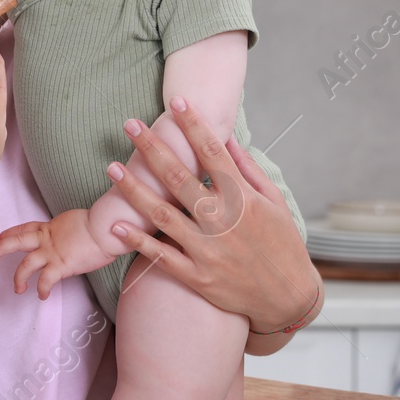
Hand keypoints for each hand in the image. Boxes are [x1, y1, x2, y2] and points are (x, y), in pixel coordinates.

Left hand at [0, 208, 109, 299]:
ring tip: (17, 289)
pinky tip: (42, 296)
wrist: (107, 228)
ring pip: (26, 265)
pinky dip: (42, 290)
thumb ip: (66, 231)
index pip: (24, 228)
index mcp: (50, 227)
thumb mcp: (77, 223)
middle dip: (0, 248)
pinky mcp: (61, 265)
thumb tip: (68, 238)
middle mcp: (47, 238)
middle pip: (17, 241)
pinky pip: (46, 280)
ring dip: (18, 278)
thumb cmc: (100, 225)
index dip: (9, 233)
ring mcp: (52, 252)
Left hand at [106, 98, 320, 337]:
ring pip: (162, 215)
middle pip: (179, 177)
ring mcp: (207, 250)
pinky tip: (116, 224)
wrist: (288, 298)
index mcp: (243, 199)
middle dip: (152, 148)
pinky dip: (138, 241)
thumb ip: (248, 169)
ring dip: (134, 189)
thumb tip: (227, 137)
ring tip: (111, 167)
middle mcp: (223, 221)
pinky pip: (162, 257)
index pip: (213, 152)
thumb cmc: (283, 243)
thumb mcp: (275, 201)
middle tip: (129, 124)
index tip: (176, 101)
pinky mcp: (197, 277)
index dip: (193, 124)